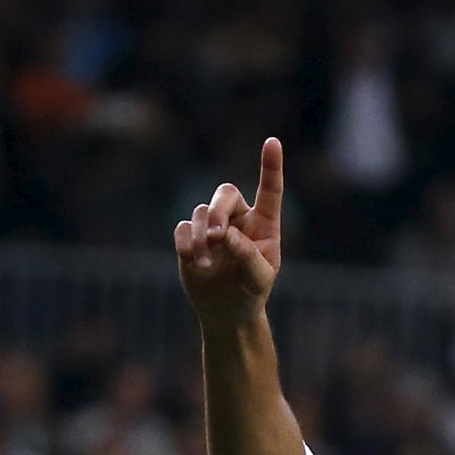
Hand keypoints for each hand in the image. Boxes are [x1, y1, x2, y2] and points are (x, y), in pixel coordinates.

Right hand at [175, 137, 284, 327]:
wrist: (227, 311)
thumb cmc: (251, 292)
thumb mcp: (259, 280)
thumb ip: (248, 257)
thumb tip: (227, 235)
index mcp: (264, 223)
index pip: (269, 190)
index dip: (270, 166)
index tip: (273, 142)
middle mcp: (238, 218)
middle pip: (224, 193)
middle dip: (218, 211)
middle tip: (216, 236)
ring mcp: (212, 226)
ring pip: (200, 213)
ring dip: (200, 237)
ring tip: (206, 263)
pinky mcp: (189, 238)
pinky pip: (181, 228)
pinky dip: (185, 243)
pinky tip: (194, 262)